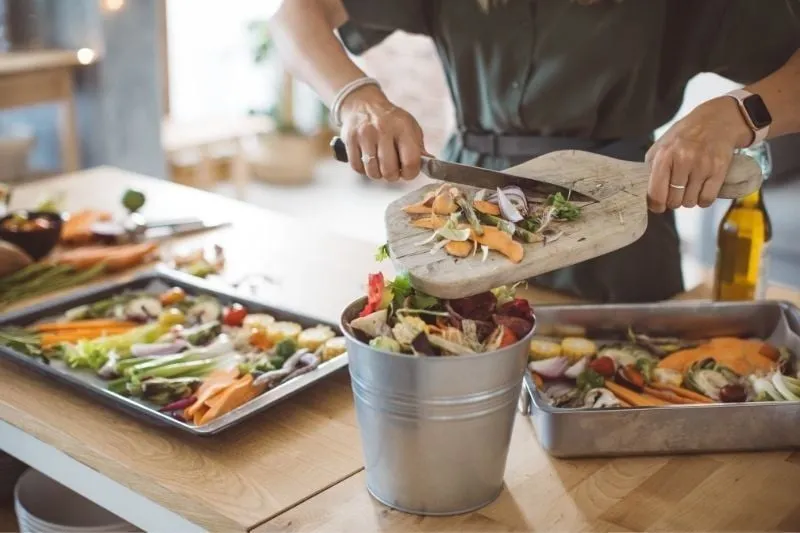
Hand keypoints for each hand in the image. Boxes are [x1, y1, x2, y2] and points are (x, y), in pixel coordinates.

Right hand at [339, 85, 426, 180]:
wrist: (363, 104)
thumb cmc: (391, 120)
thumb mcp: (410, 128)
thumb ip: (419, 148)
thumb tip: (429, 165)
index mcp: (403, 127)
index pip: (411, 162)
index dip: (411, 173)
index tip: (408, 171)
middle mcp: (383, 130)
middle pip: (389, 171)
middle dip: (393, 176)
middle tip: (393, 169)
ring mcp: (365, 135)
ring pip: (372, 172)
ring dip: (378, 173)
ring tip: (380, 164)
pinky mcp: (350, 140)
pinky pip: (357, 168)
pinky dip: (363, 169)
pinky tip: (368, 160)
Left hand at [645, 97, 752, 211]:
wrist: (717, 119)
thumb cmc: (685, 135)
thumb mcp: (661, 146)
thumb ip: (651, 168)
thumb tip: (647, 194)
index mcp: (664, 155)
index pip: (656, 193)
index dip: (656, 205)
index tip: (658, 206)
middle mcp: (683, 160)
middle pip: (674, 200)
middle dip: (673, 201)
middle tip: (675, 193)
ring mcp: (703, 166)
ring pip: (690, 202)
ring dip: (688, 200)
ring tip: (688, 189)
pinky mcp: (719, 170)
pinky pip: (707, 199)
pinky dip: (702, 200)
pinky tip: (700, 192)